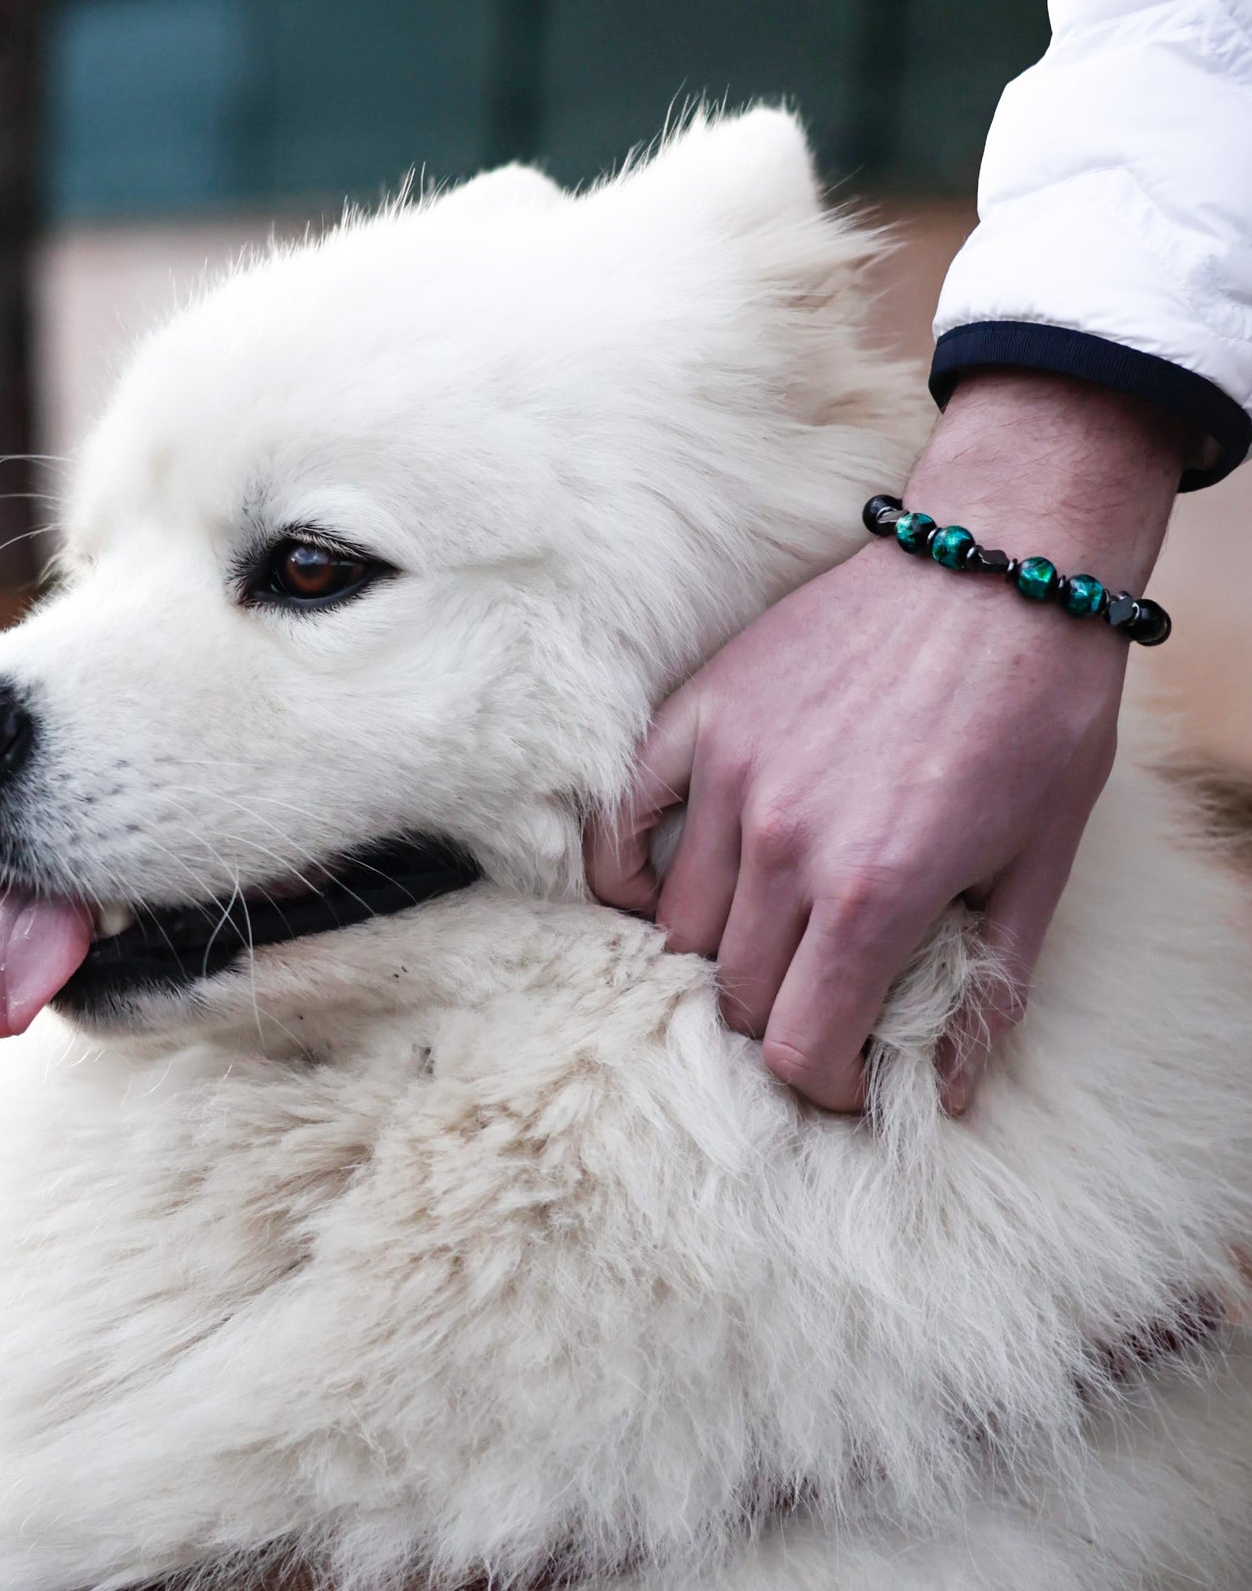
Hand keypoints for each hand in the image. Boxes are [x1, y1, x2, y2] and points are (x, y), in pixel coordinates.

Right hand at [586, 372, 1186, 1113]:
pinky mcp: (700, 716)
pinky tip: (657, 888)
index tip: (846, 1070)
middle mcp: (783, 845)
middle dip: (777, 1020)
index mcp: (874, 894)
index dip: (823, 1081)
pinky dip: (623, 872)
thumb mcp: (1040, 862)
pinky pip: (620, 820)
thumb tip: (946, 1089)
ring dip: (717, 954)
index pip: (798, 1046)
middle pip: (734, 993)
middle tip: (816, 1001)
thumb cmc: (1038, 714)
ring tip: (761, 941)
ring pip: (678, 923)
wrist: (1002, 570)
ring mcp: (729, 775)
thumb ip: (985, 986)